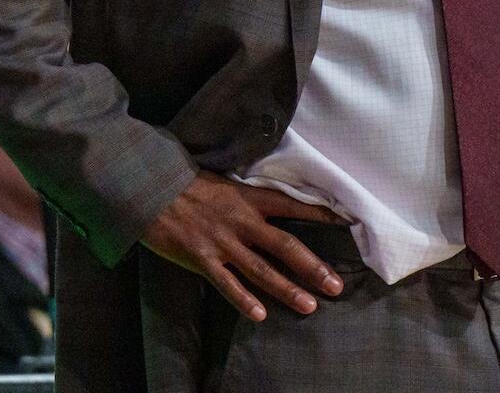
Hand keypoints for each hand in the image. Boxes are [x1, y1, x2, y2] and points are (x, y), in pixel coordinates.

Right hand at [141, 172, 345, 320]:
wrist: (151, 189)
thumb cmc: (190, 186)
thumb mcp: (227, 185)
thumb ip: (252, 199)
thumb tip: (279, 209)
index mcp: (250, 198)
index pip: (294, 205)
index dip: (321, 214)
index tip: (347, 224)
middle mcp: (242, 220)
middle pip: (285, 245)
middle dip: (312, 267)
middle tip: (335, 286)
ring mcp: (222, 241)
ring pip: (261, 269)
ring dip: (286, 289)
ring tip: (308, 306)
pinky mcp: (201, 257)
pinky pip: (226, 283)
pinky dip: (243, 300)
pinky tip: (259, 314)